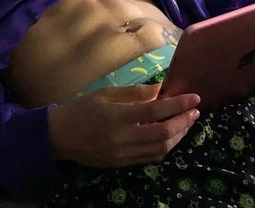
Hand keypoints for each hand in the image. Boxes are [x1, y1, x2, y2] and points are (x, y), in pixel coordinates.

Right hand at [47, 83, 199, 167]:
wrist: (60, 136)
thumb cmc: (82, 108)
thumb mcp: (106, 93)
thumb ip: (134, 92)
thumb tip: (160, 89)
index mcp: (117, 116)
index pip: (155, 110)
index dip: (178, 104)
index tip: (194, 97)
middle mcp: (123, 137)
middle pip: (163, 133)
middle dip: (183, 122)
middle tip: (194, 111)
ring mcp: (123, 154)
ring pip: (160, 148)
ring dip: (178, 136)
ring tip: (186, 123)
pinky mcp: (122, 164)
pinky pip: (151, 158)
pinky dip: (165, 147)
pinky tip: (171, 136)